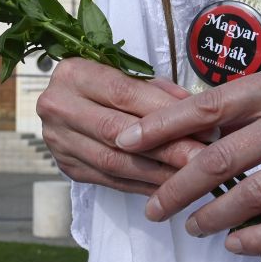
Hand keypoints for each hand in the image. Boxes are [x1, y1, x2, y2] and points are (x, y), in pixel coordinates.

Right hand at [37, 58, 208, 195]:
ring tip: (190, 177)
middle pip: (118, 132)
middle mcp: (59, 107)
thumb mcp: (124, 74)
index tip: (202, 124)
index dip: (164, 111)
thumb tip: (194, 111)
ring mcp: (59, 140)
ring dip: (156, 172)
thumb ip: (155, 90)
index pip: (123, 93)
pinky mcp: (67, 167)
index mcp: (74, 74)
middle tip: (201, 158)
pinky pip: (109, 180)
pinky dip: (141, 185)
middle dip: (165, 147)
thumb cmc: (101, 84)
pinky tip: (168, 187)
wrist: (63, 104)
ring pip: (114, 162)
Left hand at [114, 56, 260, 254]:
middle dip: (175, 184)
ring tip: (189, 227)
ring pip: (251, 192)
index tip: (125, 141)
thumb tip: (199, 116)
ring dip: (211, 215)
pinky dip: (258, 238)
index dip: (161, 126)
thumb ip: (258, 97)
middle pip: (219, 155)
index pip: (207, 105)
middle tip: (151, 205)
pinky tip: (234, 245)